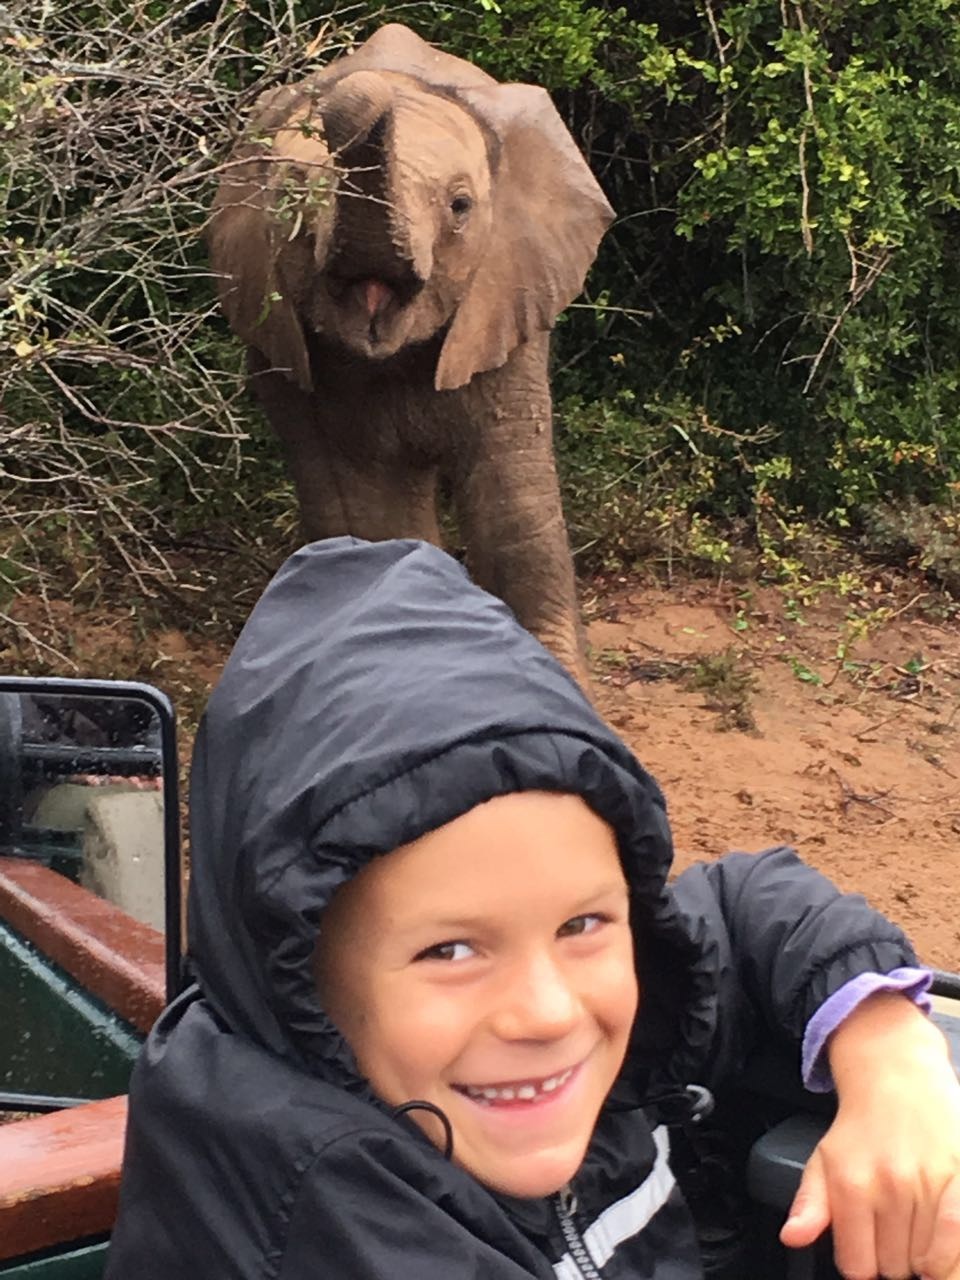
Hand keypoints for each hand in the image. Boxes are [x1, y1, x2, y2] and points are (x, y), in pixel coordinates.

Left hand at [780, 992, 959, 1278]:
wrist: (898, 1078)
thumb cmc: (861, 1128)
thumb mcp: (823, 1160)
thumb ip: (809, 1204)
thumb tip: (792, 1237)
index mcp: (850, 1183)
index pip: (856, 1266)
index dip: (860, 1261)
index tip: (864, 1245)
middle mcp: (888, 1185)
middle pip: (892, 1266)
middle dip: (890, 1256)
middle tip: (890, 1225)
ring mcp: (926, 1183)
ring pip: (924, 1260)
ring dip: (920, 1252)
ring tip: (912, 1223)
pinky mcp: (958, 1179)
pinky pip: (956, 1240)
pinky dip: (948, 1255)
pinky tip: (938, 1246)